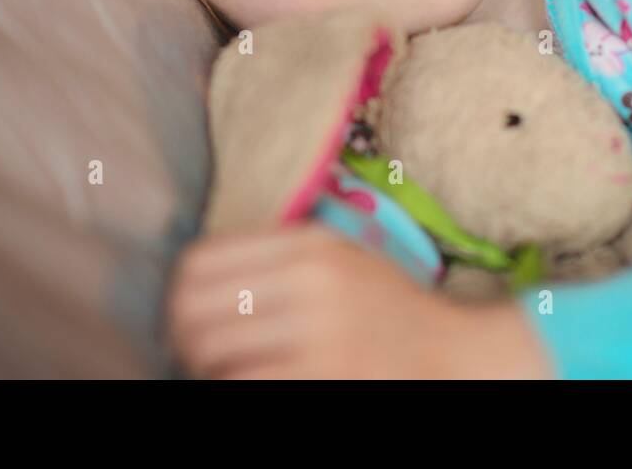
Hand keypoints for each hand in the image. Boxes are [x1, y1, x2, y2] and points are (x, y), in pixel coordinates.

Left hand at [168, 222, 555, 378]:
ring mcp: (319, 334)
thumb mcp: (341, 258)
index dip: (178, 293)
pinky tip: (246, 385)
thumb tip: (190, 277)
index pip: (200, 261)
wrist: (454, 355)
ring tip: (221, 372)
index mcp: (310, 244)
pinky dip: (233, 387)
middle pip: (193, 309)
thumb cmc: (388, 310)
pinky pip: (242, 385)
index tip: (184, 313)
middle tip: (193, 353)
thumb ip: (279, 255)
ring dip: (206, 370)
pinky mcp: (323, 378)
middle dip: (182, 338)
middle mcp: (312, 281)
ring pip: (212, 354)